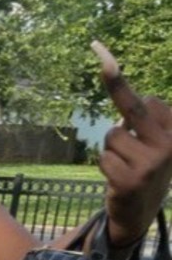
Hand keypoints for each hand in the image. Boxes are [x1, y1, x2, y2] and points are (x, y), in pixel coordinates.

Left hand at [92, 40, 171, 245]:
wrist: (140, 214)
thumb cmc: (144, 169)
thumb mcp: (155, 141)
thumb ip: (145, 118)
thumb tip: (130, 103)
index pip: (146, 101)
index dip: (118, 82)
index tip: (100, 52)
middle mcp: (170, 145)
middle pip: (134, 107)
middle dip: (114, 78)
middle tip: (96, 46)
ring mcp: (152, 164)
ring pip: (112, 136)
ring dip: (111, 149)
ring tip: (125, 165)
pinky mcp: (132, 181)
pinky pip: (104, 158)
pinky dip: (105, 165)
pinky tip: (118, 178)